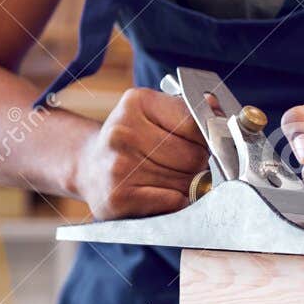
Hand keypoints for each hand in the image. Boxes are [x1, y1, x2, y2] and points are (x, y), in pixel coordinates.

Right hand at [73, 87, 209, 218]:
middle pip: (193, 156)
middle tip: (187, 166)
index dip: (207, 139)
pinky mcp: (118, 198)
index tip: (201, 144)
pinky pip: (173, 201)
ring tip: (172, 179)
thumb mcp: (154, 112)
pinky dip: (178, 201)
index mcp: (136, 102)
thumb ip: (187, 110)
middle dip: (199, 164)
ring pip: (186, 181)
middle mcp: (123, 132)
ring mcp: (118, 166)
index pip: (196, 124)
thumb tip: (215, 106)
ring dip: (189, 185)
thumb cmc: (130, 140)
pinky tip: (166, 194)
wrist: (88, 166)